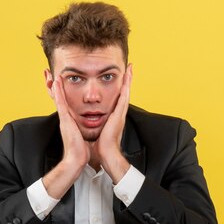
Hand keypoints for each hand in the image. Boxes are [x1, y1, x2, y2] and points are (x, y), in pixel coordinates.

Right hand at [53, 75, 90, 167]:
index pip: (67, 105)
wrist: (76, 159)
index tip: (62, 85)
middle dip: (56, 89)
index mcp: (70, 122)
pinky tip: (58, 84)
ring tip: (56, 76)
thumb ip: (81, 132)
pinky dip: (59, 94)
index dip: (63, 95)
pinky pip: (61, 104)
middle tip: (53, 77)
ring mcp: (64, 119)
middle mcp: (66, 119)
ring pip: (60, 100)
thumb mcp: (81, 137)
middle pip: (60, 100)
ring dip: (57, 88)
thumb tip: (85, 132)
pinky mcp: (65, 120)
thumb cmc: (80, 150)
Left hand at [93, 63, 132, 183]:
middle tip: (130, 68)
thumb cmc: (102, 147)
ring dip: (128, 81)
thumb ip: (99, 126)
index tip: (123, 78)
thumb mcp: (99, 132)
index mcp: (114, 117)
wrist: (107, 155)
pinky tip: (126, 80)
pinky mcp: (118, 115)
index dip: (121, 87)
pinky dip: (125, 88)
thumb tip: (94, 125)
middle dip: (128, 80)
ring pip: (125, 93)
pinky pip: (123, 98)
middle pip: (125, 93)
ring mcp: (120, 114)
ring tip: (130, 69)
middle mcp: (119, 114)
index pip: (118, 99)